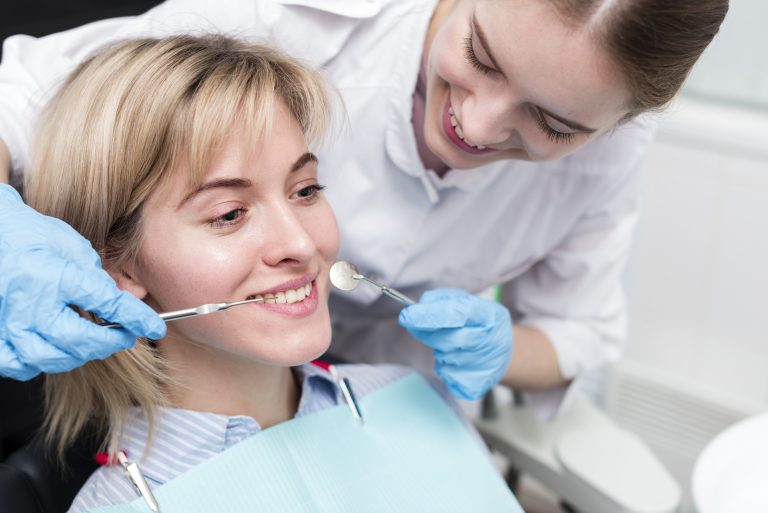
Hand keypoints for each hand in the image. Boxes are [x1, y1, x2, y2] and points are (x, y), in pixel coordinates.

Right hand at [0, 185, 165, 379]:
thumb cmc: (31, 235)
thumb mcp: (72, 246)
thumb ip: (97, 276)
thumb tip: (123, 302)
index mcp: (54, 276)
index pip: (108, 304)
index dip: (137, 319)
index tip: (155, 326)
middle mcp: (29, 304)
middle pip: (80, 341)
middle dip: (111, 342)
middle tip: (125, 335)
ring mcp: (6, 323)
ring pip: (50, 359)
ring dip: (78, 354)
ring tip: (90, 341)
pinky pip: (18, 365)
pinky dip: (39, 362)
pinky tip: (52, 348)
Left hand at [398, 288, 512, 399]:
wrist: (504, 352)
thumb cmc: (479, 323)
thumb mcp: (466, 302)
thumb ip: (441, 300)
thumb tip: (419, 307)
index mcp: (488, 314)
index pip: (456, 314)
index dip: (428, 315)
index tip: (406, 316)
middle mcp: (490, 340)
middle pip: (448, 340)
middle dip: (429, 335)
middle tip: (424, 329)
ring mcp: (486, 365)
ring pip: (445, 359)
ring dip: (440, 351)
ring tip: (453, 345)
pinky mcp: (478, 384)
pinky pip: (448, 377)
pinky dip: (446, 369)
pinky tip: (458, 361)